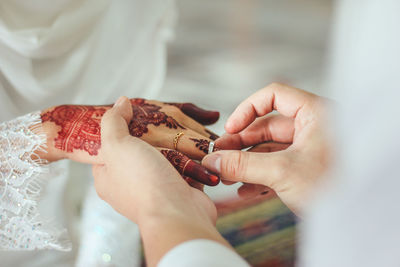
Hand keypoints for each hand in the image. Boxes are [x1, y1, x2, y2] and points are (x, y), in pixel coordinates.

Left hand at [93, 97, 228, 265]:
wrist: (178, 213)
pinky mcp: (179, 189)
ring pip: (163, 158)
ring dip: (172, 145)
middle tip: (158, 119)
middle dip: (150, 135)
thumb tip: (121, 102)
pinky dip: (189, 157)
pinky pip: (183, 167)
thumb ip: (114, 121)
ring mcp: (156, 188)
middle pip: (138, 150)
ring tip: (178, 127)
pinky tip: (193, 143)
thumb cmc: (142, 183)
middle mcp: (130, 185)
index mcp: (108, 177)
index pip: (108, 148)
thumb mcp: (117, 145)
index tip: (131, 114)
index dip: (117, 129)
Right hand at [202, 83, 330, 214]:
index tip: (230, 129)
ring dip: (247, 163)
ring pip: (270, 149)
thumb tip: (212, 160)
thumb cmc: (333, 188)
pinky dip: (259, 177)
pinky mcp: (307, 170)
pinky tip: (243, 191)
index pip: (274, 95)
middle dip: (241, 143)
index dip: (247, 109)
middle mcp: (312, 128)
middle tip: (219, 156)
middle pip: (267, 126)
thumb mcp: (282, 172)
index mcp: (314, 114)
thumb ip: (243, 165)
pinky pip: (277, 167)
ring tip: (226, 176)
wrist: (356, 221)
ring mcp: (309, 150)